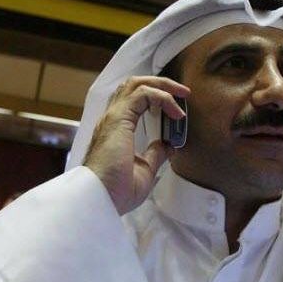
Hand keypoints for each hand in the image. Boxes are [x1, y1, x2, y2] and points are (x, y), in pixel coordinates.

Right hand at [84, 76, 189, 214]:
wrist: (100, 198)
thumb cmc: (116, 191)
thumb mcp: (144, 170)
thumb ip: (155, 154)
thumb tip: (168, 145)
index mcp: (116, 129)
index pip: (135, 101)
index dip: (157, 99)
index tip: (177, 112)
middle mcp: (112, 119)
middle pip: (134, 85)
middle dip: (161, 84)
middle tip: (182, 93)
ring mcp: (113, 116)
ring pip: (137, 83)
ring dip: (162, 85)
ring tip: (181, 94)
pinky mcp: (119, 118)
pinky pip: (143, 94)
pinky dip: (162, 98)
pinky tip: (176, 112)